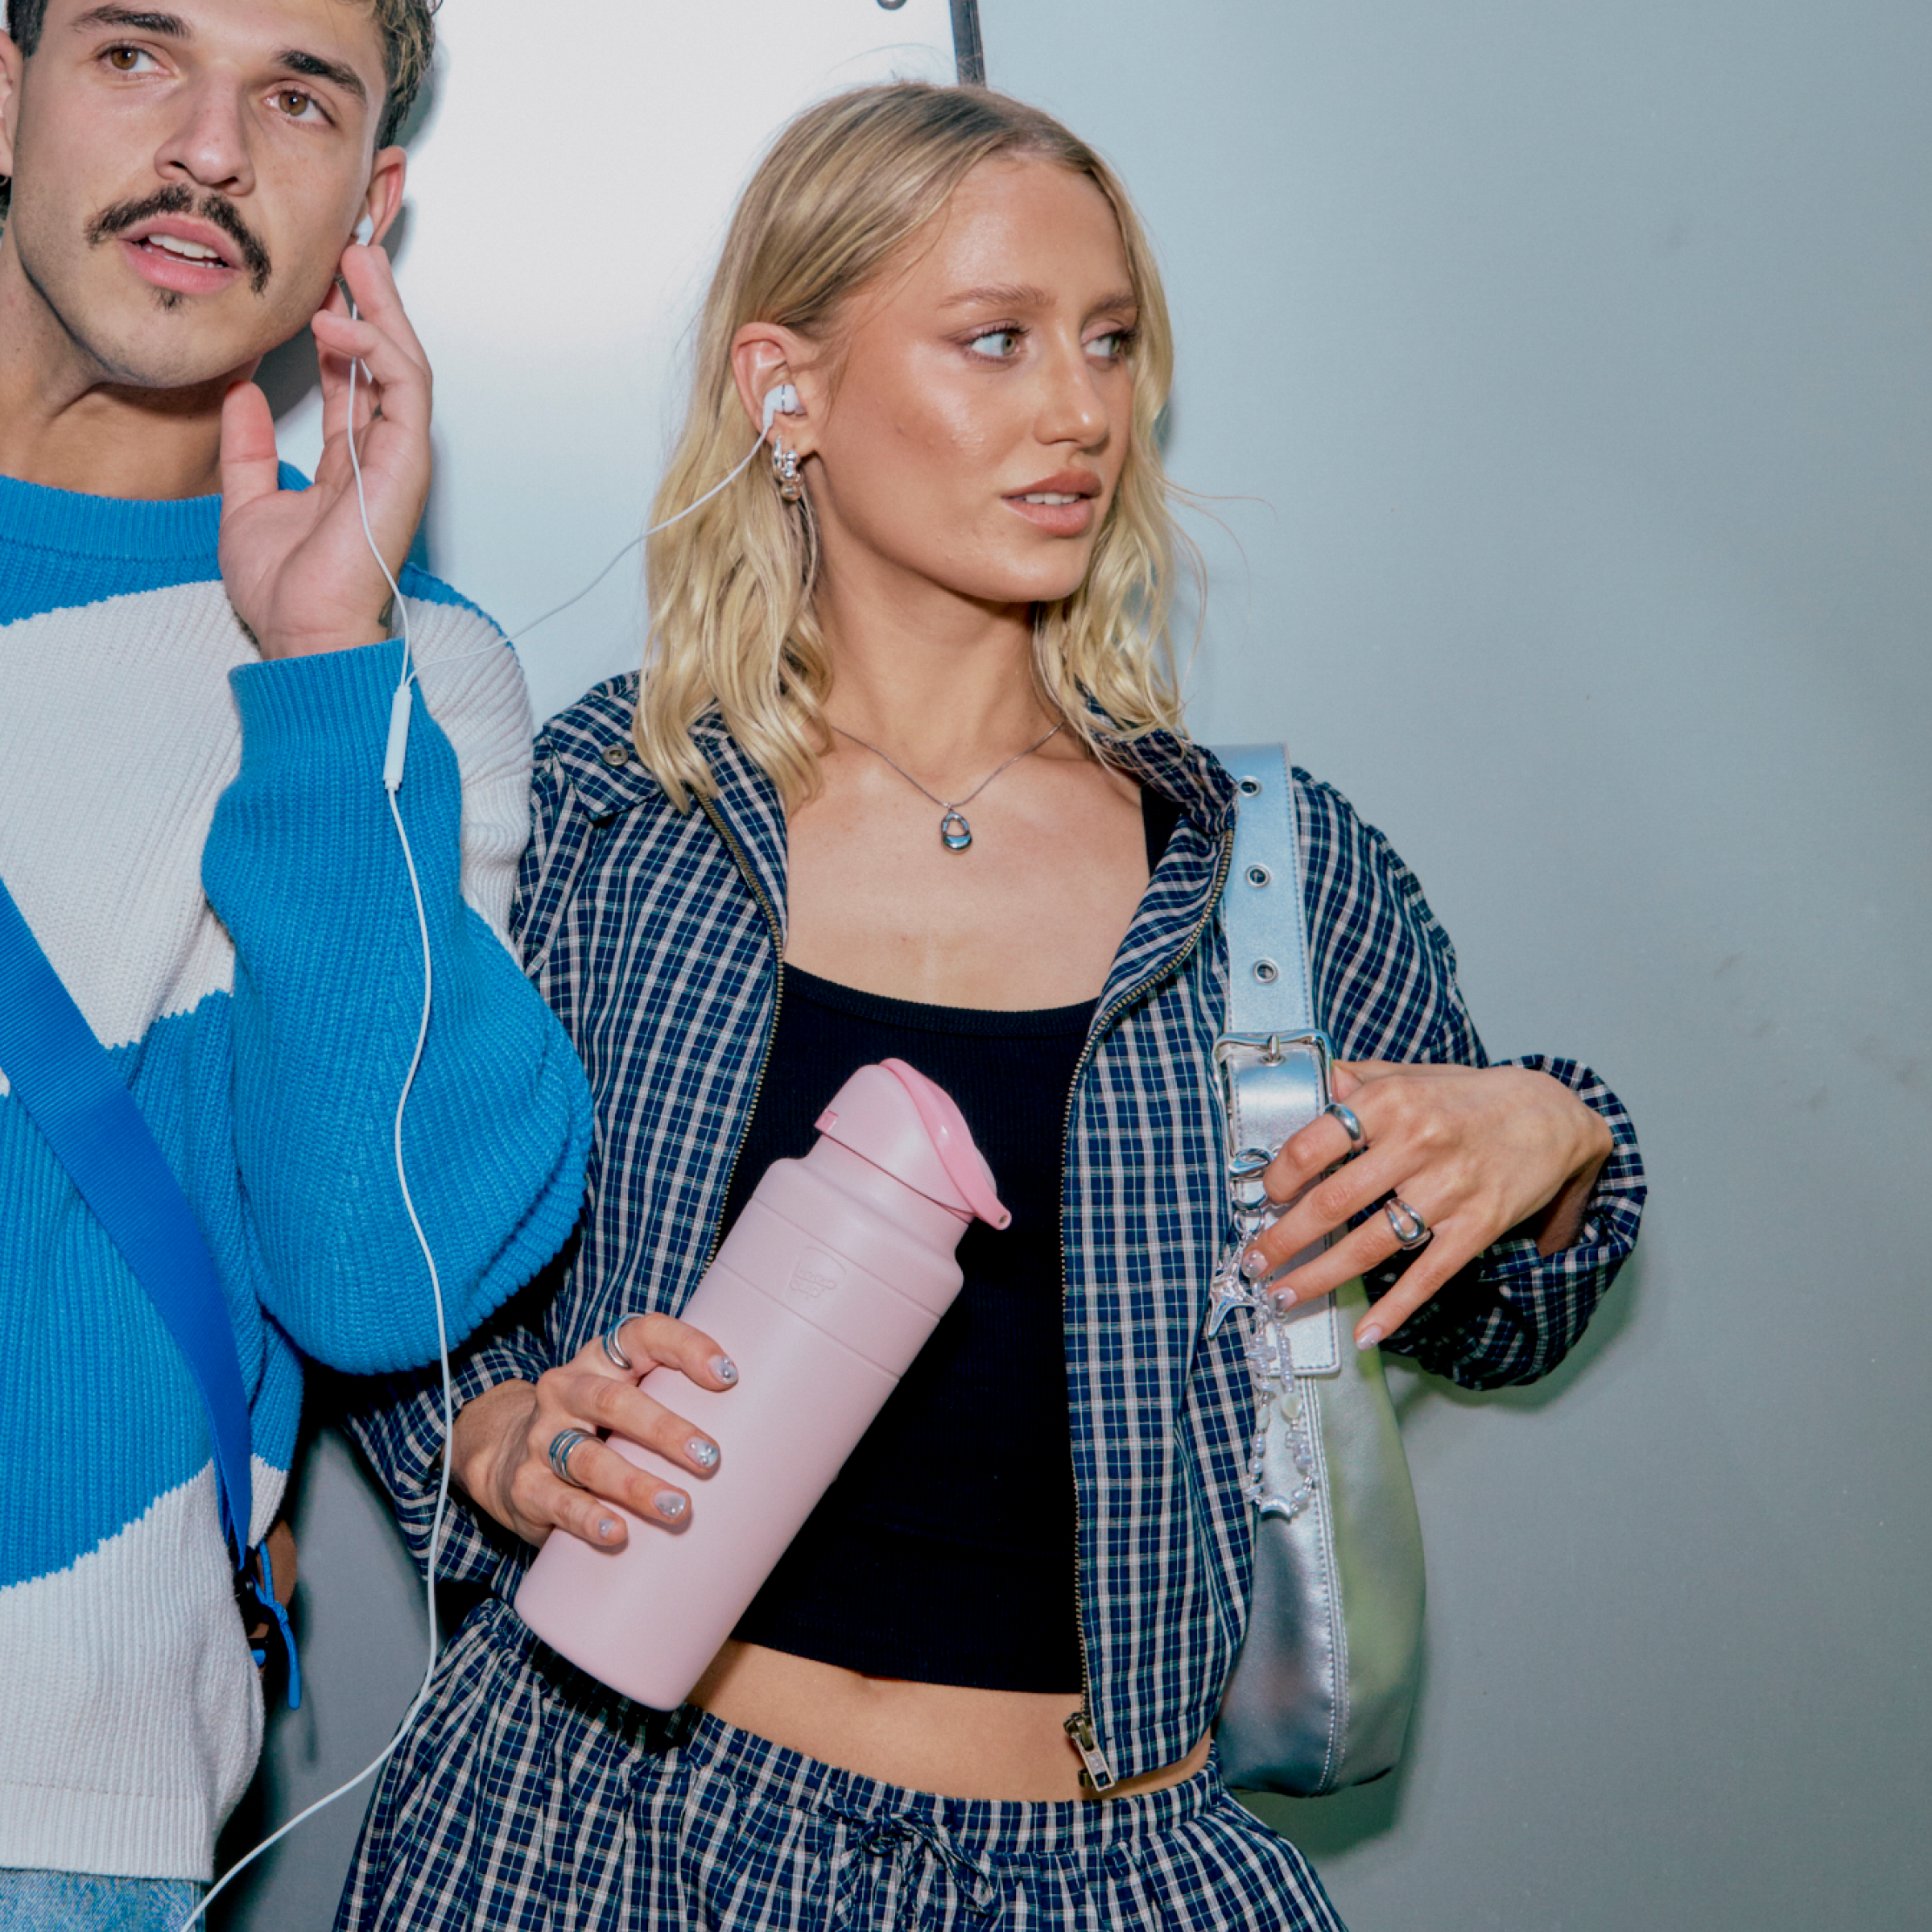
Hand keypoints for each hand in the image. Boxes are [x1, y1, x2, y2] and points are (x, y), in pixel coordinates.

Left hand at [218, 239, 432, 658]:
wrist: (303, 634)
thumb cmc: (286, 593)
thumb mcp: (246, 503)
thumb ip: (248, 449)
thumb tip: (241, 395)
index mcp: (350, 465)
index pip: (353, 380)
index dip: (339, 328)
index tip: (319, 283)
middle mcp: (381, 457)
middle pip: (387, 362)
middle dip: (371, 303)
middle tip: (350, 250)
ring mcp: (399, 459)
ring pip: (405, 365)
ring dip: (382, 310)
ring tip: (355, 261)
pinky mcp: (407, 463)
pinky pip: (405, 390)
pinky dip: (377, 349)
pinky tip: (337, 323)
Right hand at [451, 1316, 738, 1551]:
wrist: (505, 1453)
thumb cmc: (597, 1424)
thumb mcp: (630, 1397)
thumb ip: (683, 1402)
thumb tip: (777, 1436)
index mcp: (603, 1358)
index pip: (643, 1334)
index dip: (686, 1347)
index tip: (728, 1376)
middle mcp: (568, 1389)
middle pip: (615, 1401)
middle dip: (666, 1430)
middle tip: (710, 1457)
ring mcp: (542, 1437)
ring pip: (589, 1457)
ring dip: (636, 1484)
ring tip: (678, 1507)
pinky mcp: (526, 1485)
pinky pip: (559, 1501)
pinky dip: (590, 1518)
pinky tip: (618, 1533)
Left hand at [1238, 1062, 1613, 1349]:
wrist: (1553, 1116)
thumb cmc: (1471, 1096)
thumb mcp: (1411, 1073)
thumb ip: (1356, 1080)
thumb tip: (1305, 1086)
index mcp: (1391, 1102)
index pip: (1314, 1144)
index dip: (1278, 1177)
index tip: (1263, 1197)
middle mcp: (1417, 1145)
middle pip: (1332, 1202)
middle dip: (1283, 1239)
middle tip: (1253, 1262)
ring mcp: (1448, 1191)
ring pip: (1369, 1245)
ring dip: (1318, 1277)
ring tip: (1283, 1295)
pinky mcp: (1476, 1228)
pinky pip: (1427, 1276)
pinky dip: (1395, 1309)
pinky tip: (1366, 1333)